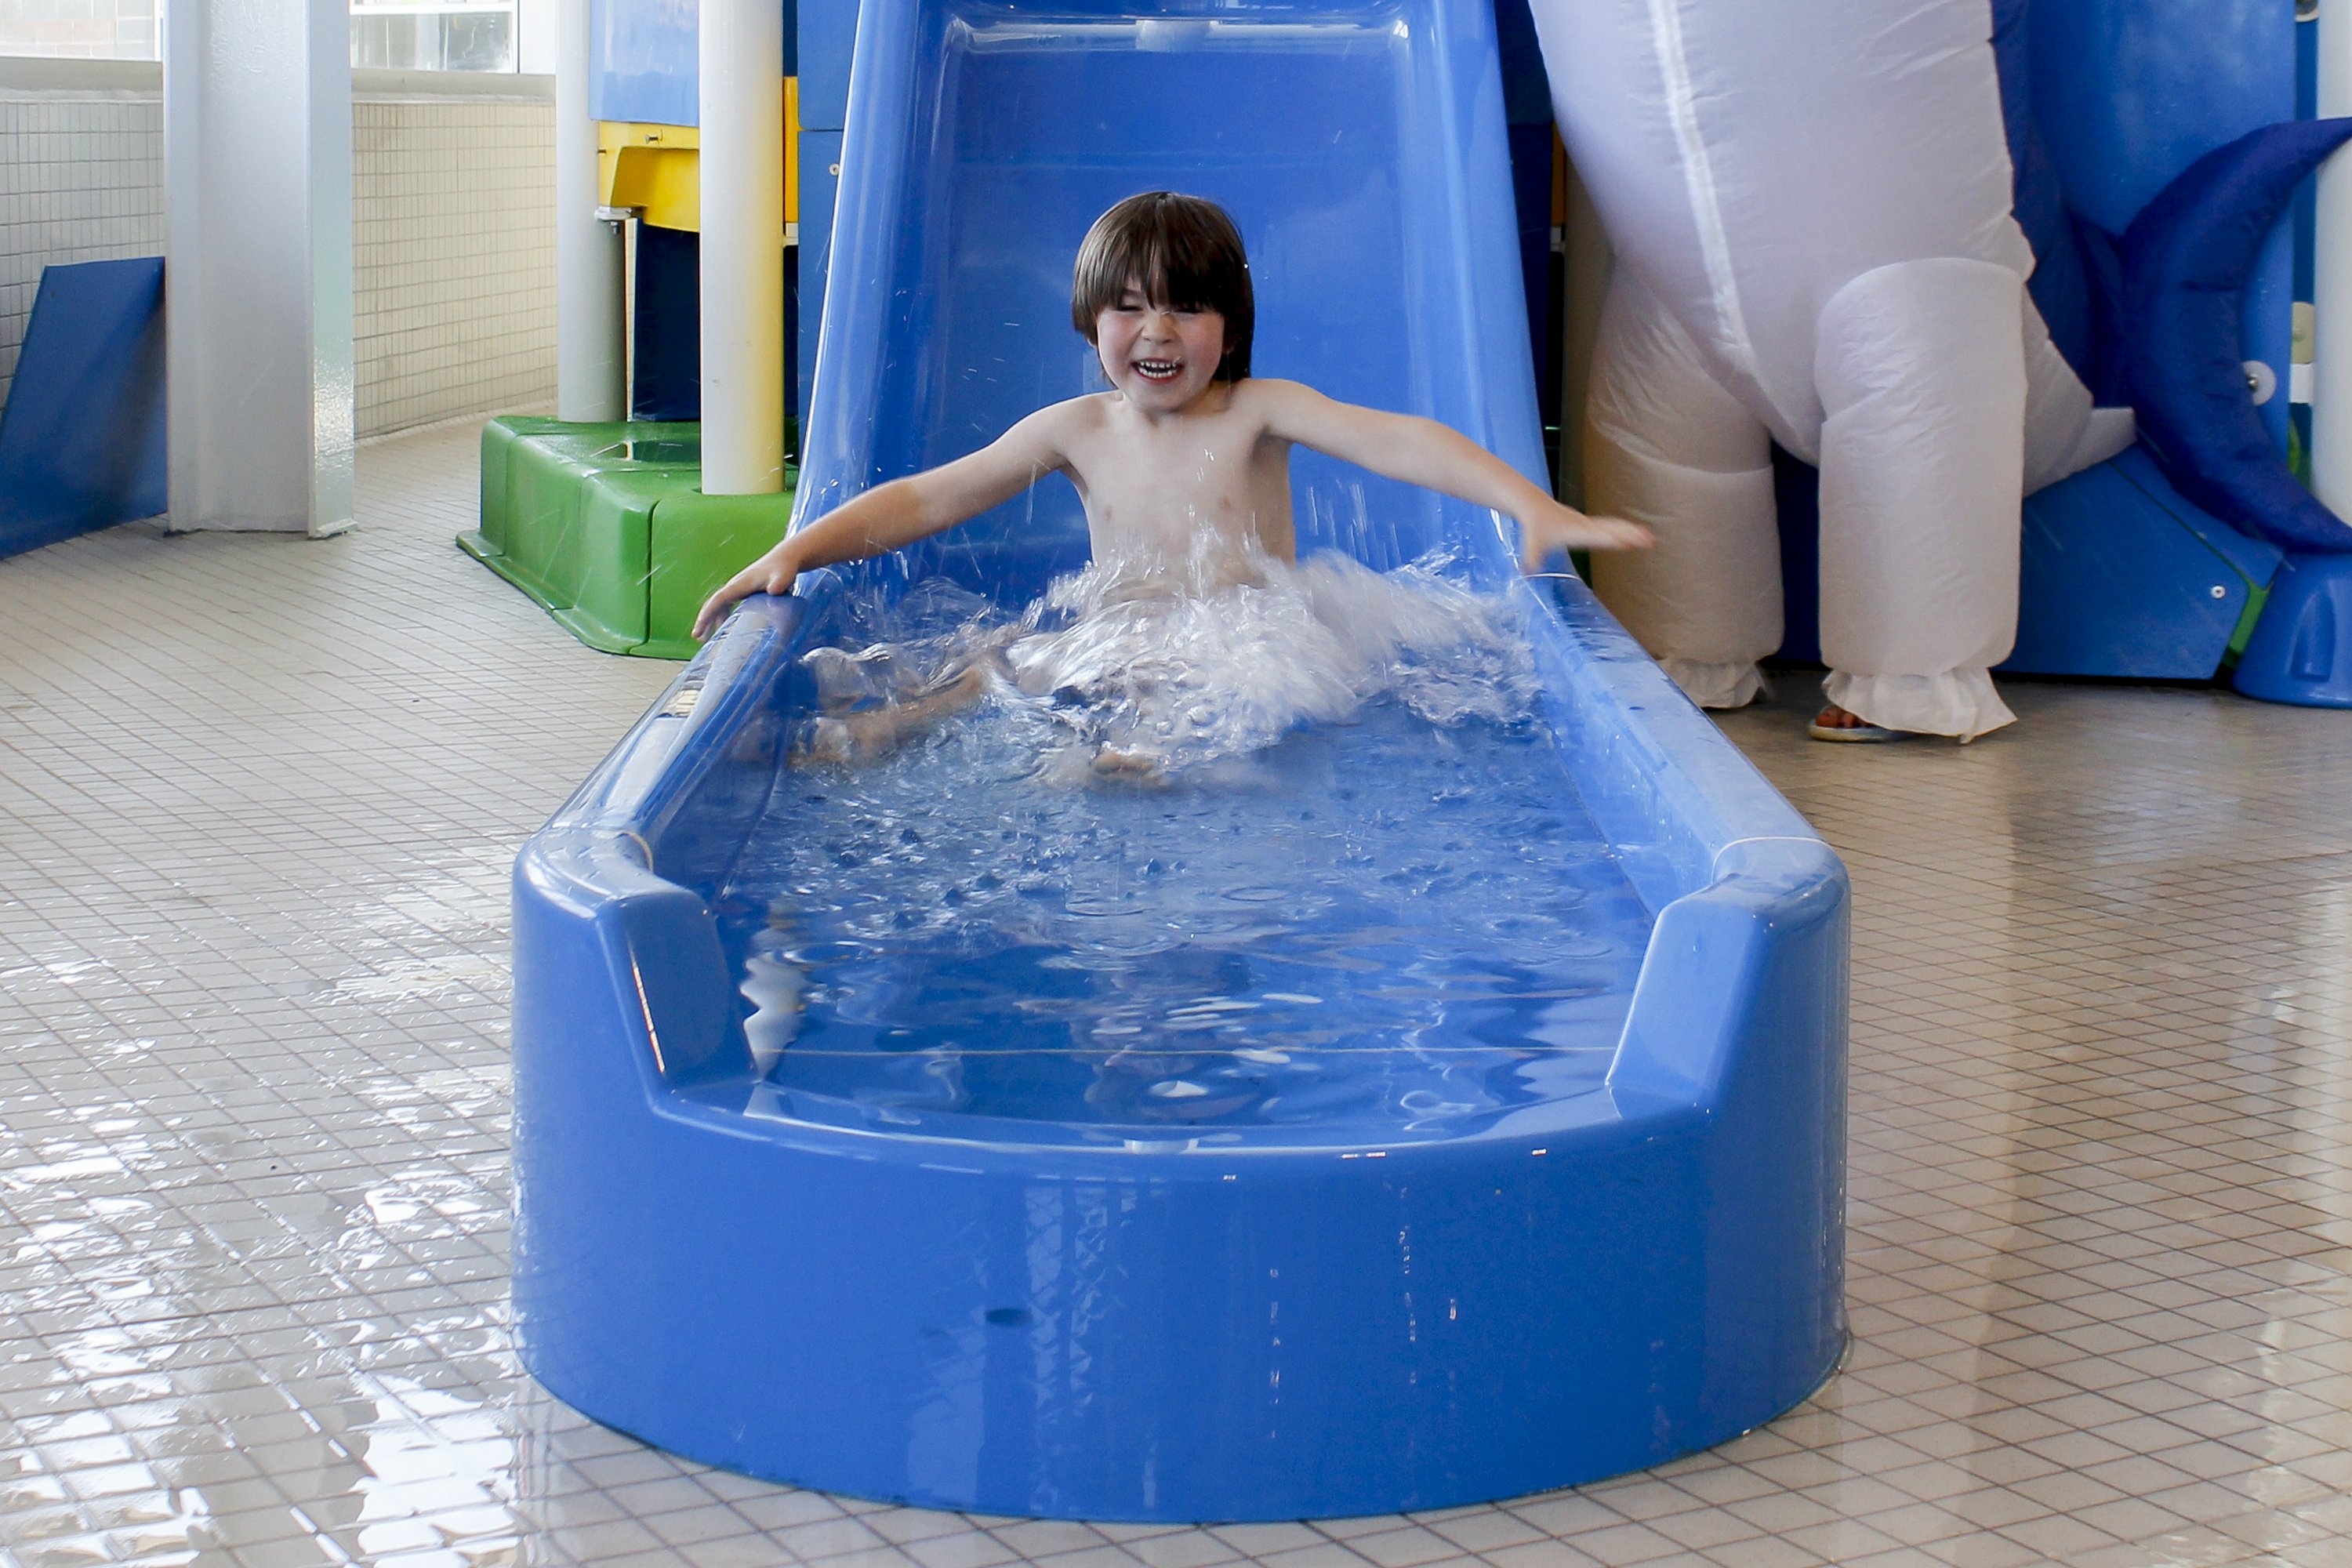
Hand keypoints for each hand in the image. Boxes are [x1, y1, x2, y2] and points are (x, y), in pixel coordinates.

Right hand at [693, 541, 801, 640]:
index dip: (709, 613)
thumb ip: (778, 583)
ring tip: (705, 639)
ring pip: (720, 606)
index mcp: (740, 584)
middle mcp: (735, 586)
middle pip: (715, 604)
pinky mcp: (745, 593)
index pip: (719, 599)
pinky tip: (724, 630)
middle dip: (705, 619)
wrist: (786, 559)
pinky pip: (728, 607)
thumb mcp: (782, 576)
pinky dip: (723, 618)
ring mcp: (739, 590)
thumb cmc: (783, 568)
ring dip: (712, 621)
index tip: (700, 626)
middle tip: (697, 637)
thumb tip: (773, 591)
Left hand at [1516, 502, 1651, 572]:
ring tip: (1649, 538)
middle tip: (1648, 540)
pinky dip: (1623, 528)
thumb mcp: (1532, 543)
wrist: (1534, 505)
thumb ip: (1531, 557)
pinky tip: (1634, 532)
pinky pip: (1610, 525)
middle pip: (1611, 529)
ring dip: (1631, 531)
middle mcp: (1585, 526)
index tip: (1627, 541)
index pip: (1597, 536)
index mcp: (1576, 531)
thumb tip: (1526, 571)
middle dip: (1630, 534)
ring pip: (1613, 525)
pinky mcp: (1587, 524)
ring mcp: (1588, 523)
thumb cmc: (1534, 526)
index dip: (1611, 538)